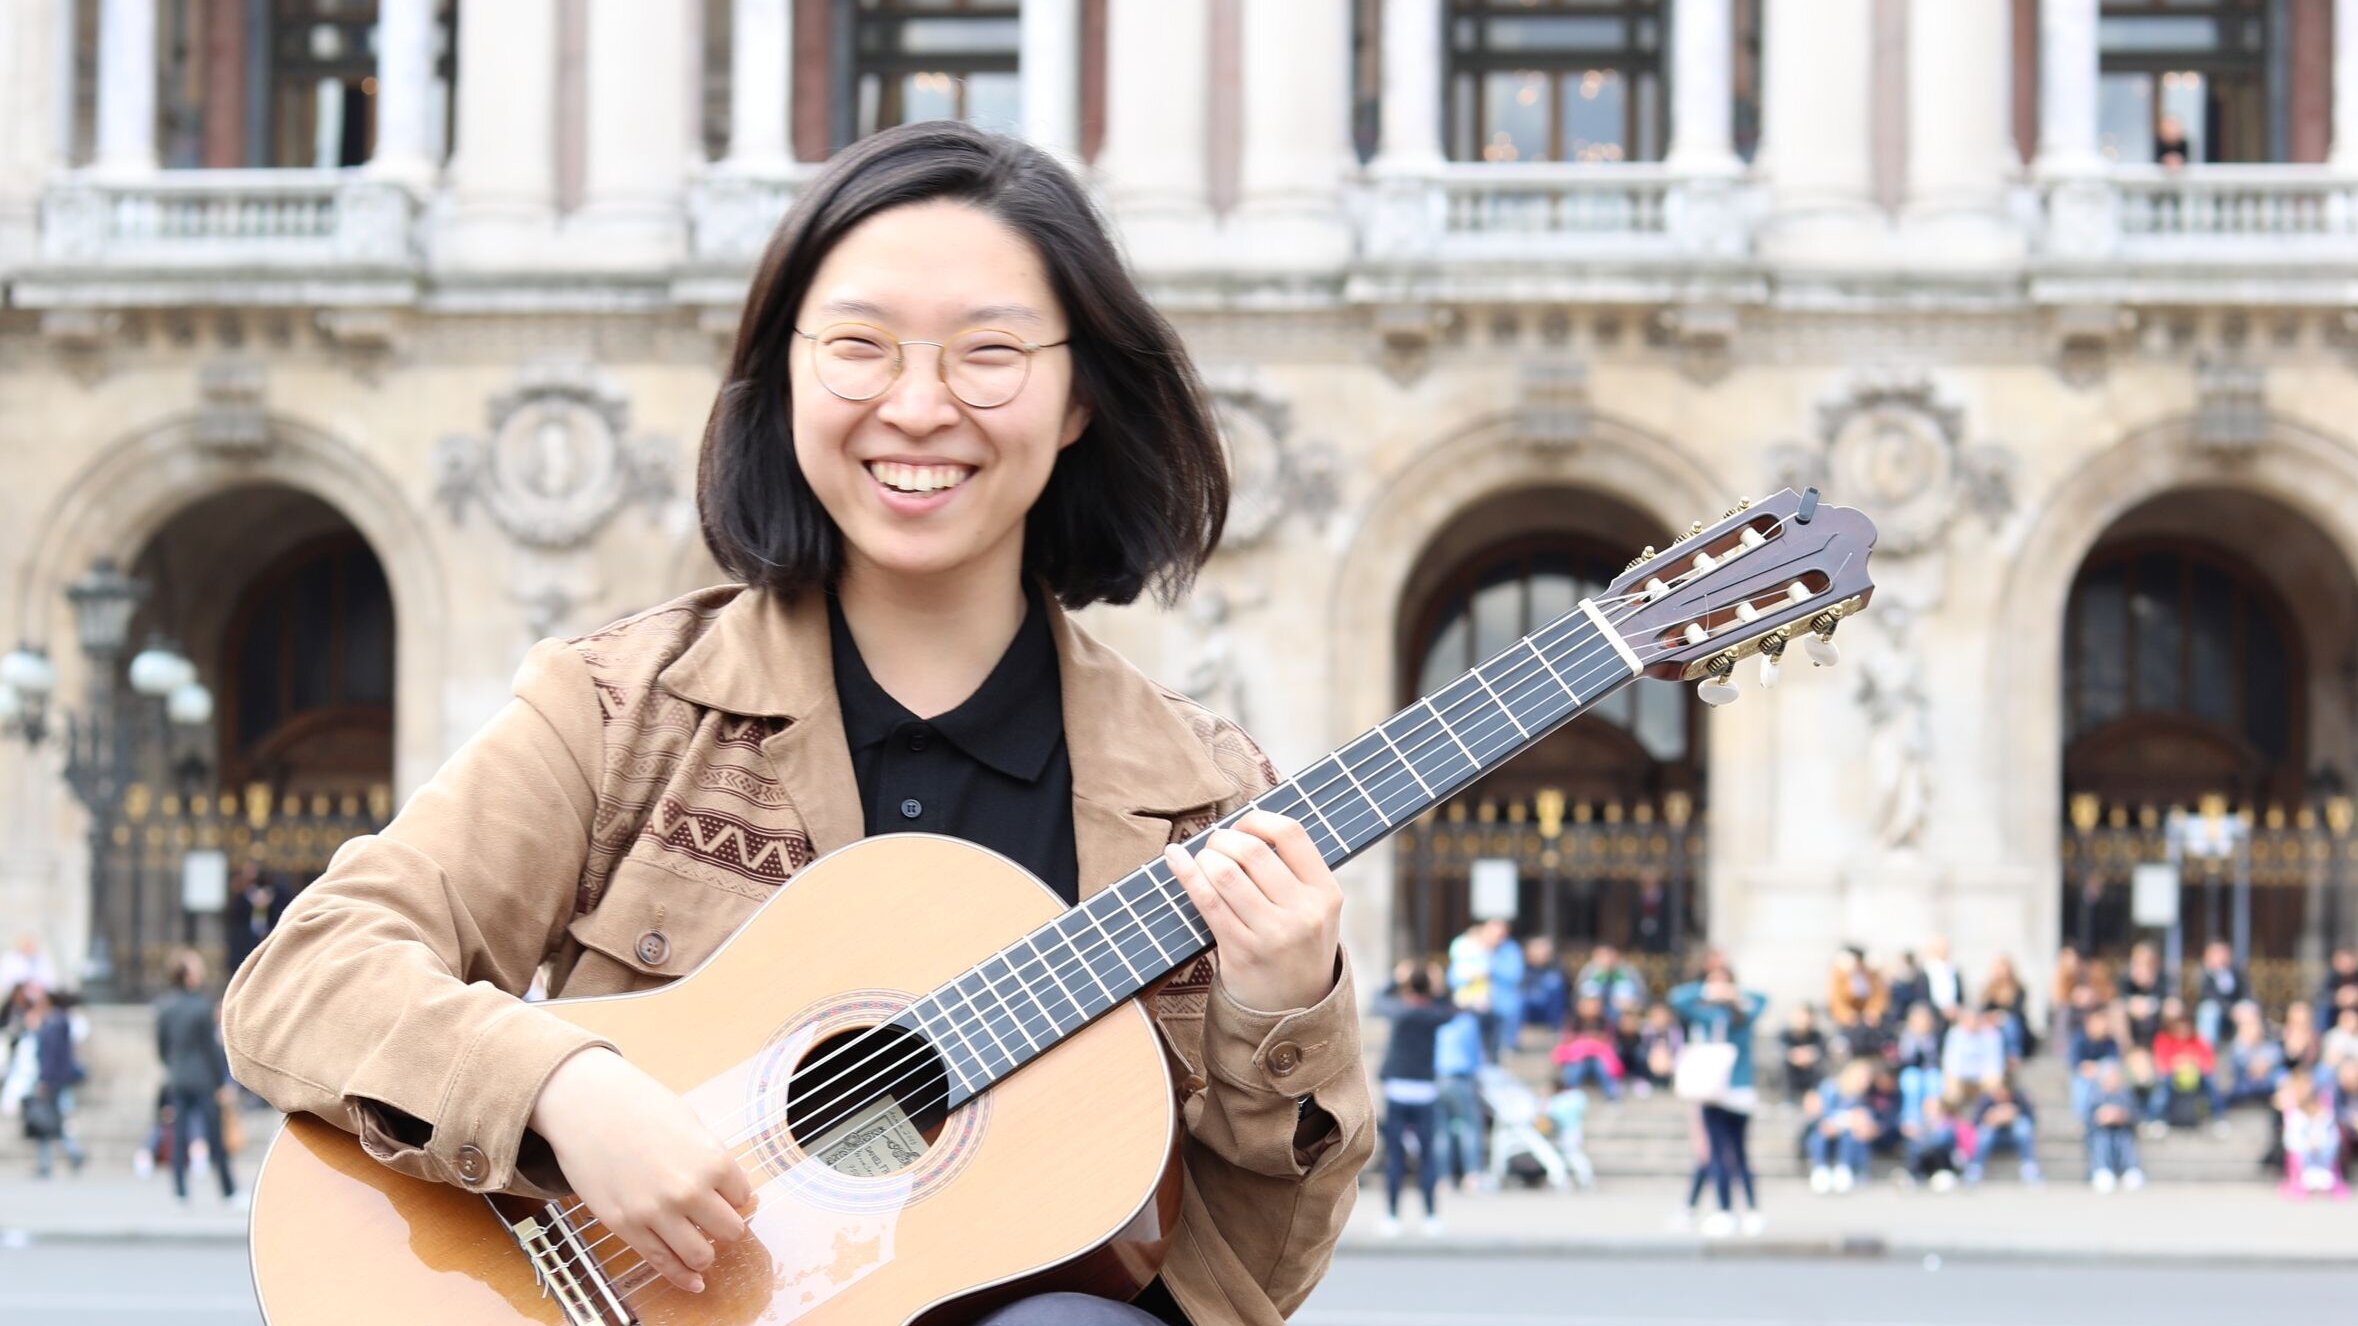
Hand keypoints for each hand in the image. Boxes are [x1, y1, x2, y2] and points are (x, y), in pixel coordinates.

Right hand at [529, 1048, 754, 1293]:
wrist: (587, 1105)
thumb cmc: (639, 1107)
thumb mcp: (690, 1125)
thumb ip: (711, 1160)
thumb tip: (734, 1192)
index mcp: (712, 1160)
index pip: (744, 1196)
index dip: (736, 1197)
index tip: (726, 1196)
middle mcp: (688, 1191)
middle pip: (730, 1230)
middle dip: (727, 1228)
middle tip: (716, 1222)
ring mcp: (655, 1212)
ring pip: (700, 1255)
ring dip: (706, 1254)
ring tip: (701, 1244)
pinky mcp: (625, 1226)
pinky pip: (662, 1263)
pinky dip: (682, 1277)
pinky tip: (694, 1282)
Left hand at [1163, 810, 1342, 1013]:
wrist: (1295, 1010)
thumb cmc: (1298, 947)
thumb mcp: (1316, 910)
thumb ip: (1293, 871)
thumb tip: (1243, 826)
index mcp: (1326, 893)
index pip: (1291, 834)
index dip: (1258, 819)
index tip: (1242, 825)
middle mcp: (1303, 912)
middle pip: (1252, 851)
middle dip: (1223, 839)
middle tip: (1214, 844)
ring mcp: (1272, 934)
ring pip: (1225, 873)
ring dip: (1204, 858)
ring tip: (1202, 861)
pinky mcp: (1241, 951)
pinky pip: (1206, 901)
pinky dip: (1185, 874)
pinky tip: (1173, 859)